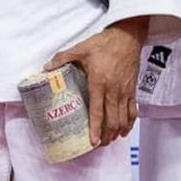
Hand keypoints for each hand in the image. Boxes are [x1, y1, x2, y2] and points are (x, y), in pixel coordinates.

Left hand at [44, 16, 148, 146]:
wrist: (127, 37)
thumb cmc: (104, 43)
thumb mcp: (81, 49)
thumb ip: (63, 58)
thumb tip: (46, 67)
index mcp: (99, 83)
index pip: (97, 112)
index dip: (96, 129)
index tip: (93, 141)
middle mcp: (113, 91)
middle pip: (113, 120)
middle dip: (107, 136)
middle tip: (100, 144)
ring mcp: (125, 91)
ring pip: (124, 118)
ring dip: (118, 131)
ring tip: (111, 139)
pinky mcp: (133, 89)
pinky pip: (134, 110)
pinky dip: (130, 122)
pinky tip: (125, 128)